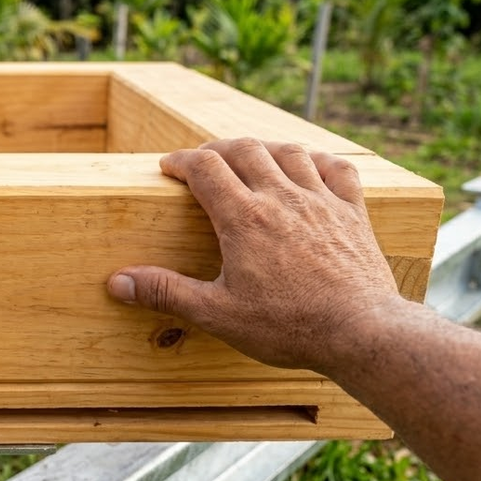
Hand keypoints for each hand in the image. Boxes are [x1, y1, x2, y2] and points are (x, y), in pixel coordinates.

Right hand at [106, 138, 406, 372]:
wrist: (361, 332)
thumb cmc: (288, 326)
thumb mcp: (217, 314)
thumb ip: (166, 292)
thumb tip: (118, 282)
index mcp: (244, 218)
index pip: (205, 167)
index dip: (182, 161)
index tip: (169, 167)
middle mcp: (282, 198)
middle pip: (244, 149)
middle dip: (217, 149)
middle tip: (202, 161)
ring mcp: (321, 202)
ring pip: (288, 152)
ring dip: (263, 148)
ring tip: (249, 157)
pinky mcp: (353, 214)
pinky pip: (337, 169)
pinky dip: (317, 161)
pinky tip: (308, 167)